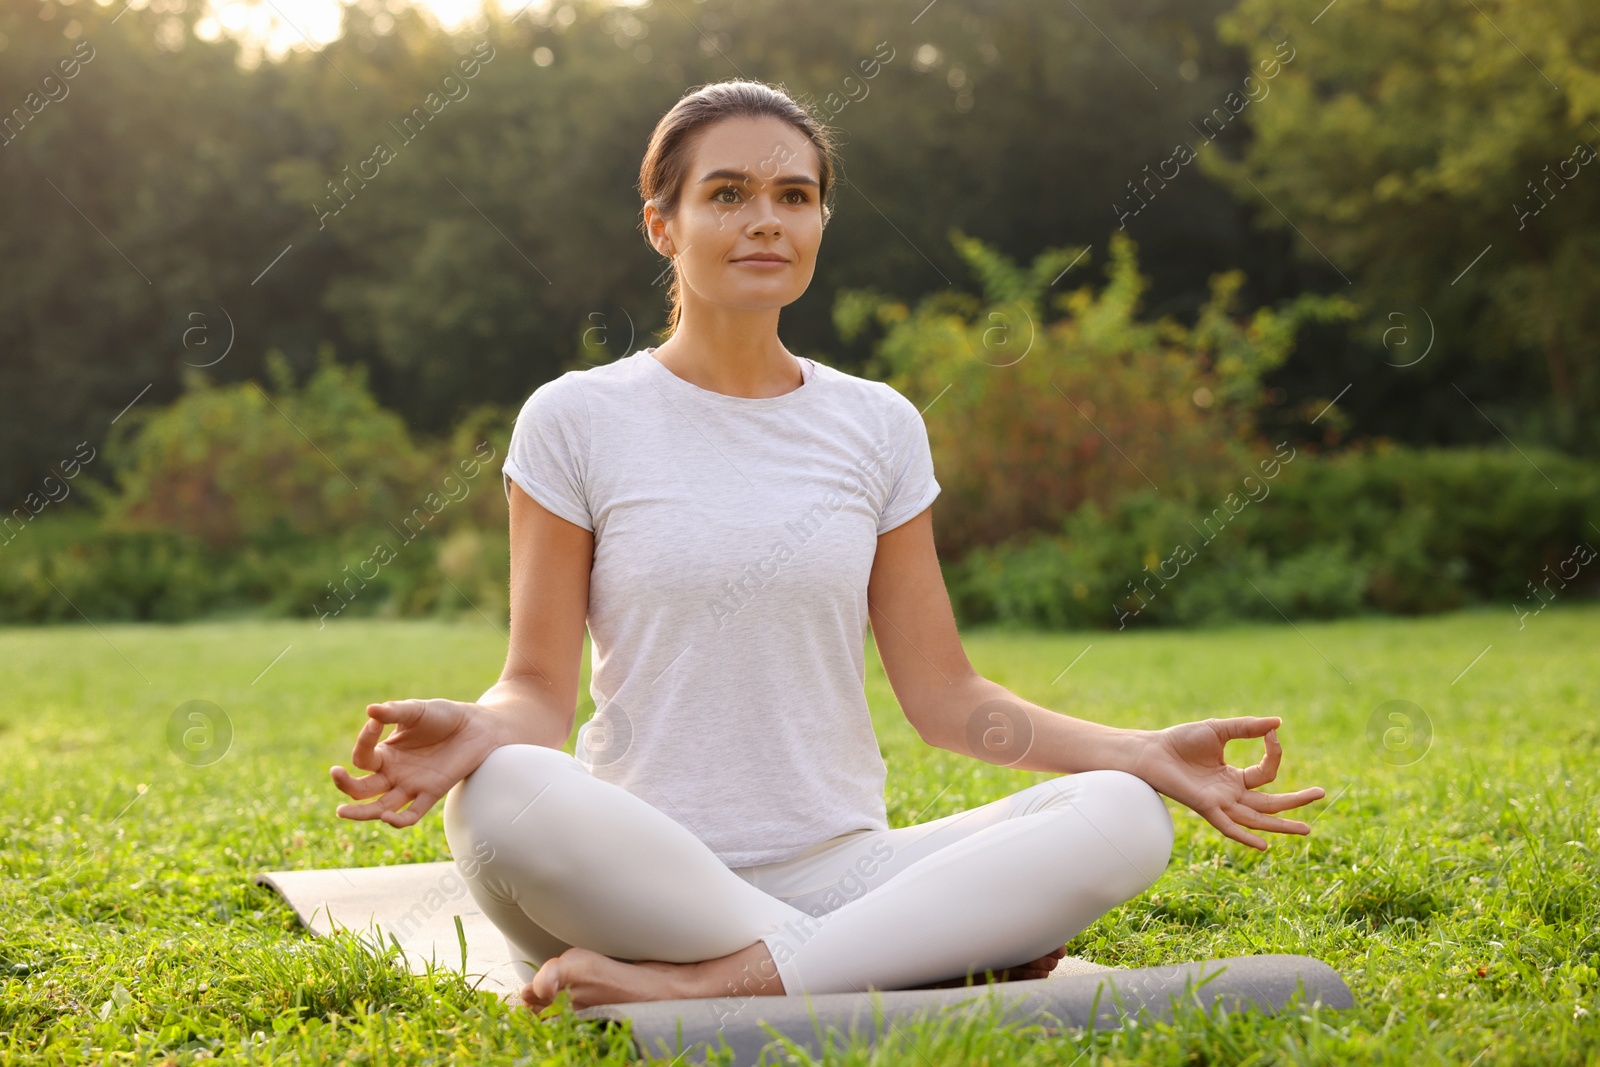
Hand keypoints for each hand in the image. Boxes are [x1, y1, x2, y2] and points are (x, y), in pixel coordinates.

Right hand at [330, 698, 498, 827]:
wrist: (478, 726)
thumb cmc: (445, 716)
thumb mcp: (417, 710)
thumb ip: (395, 712)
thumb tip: (370, 710)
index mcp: (386, 753)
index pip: (363, 757)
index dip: (363, 741)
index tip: (375, 721)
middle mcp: (394, 773)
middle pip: (361, 789)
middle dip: (345, 784)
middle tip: (336, 773)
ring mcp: (412, 785)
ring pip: (380, 807)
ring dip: (362, 812)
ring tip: (343, 812)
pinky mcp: (432, 793)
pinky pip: (412, 814)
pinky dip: (399, 820)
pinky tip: (388, 818)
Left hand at [1130, 716, 1324, 850]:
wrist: (1150, 751)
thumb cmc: (1179, 741)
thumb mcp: (1219, 730)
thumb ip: (1247, 728)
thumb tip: (1277, 723)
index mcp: (1234, 778)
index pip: (1266, 774)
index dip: (1273, 753)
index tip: (1272, 733)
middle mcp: (1230, 794)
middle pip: (1270, 803)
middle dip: (1296, 801)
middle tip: (1321, 794)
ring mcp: (1219, 803)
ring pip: (1256, 819)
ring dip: (1281, 824)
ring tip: (1307, 828)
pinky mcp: (1205, 807)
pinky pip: (1227, 826)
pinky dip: (1244, 837)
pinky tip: (1263, 845)